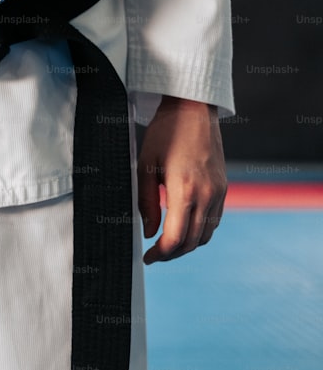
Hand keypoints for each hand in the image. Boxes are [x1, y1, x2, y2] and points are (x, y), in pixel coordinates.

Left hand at [137, 96, 226, 263]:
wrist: (193, 111)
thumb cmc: (164, 134)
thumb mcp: (145, 166)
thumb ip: (146, 202)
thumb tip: (150, 232)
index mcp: (185, 190)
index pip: (175, 238)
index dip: (160, 254)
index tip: (147, 258)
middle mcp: (207, 195)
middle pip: (192, 242)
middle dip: (172, 254)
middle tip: (154, 256)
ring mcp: (219, 192)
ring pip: (206, 234)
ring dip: (187, 245)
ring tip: (166, 246)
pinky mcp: (224, 188)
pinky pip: (214, 221)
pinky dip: (199, 232)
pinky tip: (183, 229)